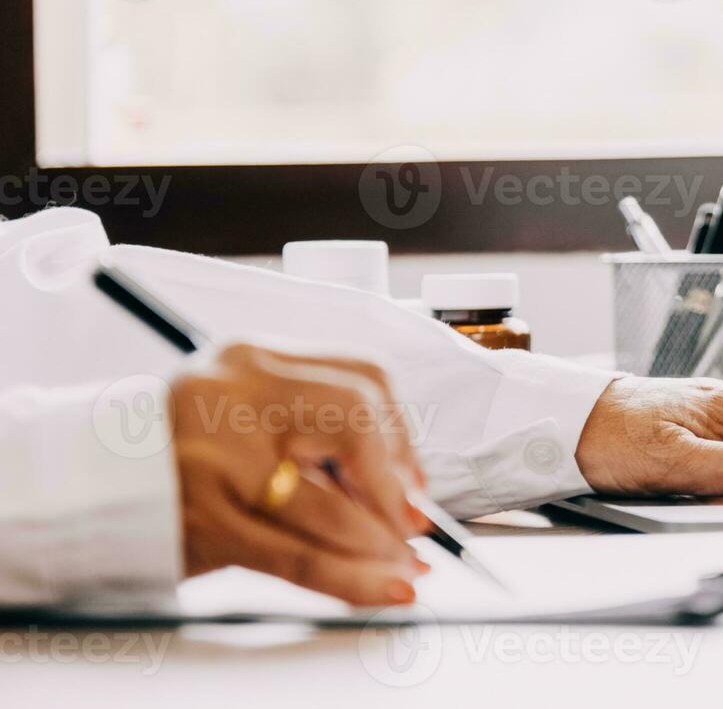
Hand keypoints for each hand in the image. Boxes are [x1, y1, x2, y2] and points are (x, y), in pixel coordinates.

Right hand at [170, 343, 431, 605]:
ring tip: (403, 565)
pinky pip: (297, 557)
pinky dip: (352, 579)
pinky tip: (383, 587)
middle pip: (356, 422)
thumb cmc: (184, 450)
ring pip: (330, 505)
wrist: (84, 481)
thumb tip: (404, 488)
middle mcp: (235, 396)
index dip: (401, 435)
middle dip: (396, 483)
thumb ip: (316, 433)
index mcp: (255, 358)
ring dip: (381, 545)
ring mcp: (217, 459)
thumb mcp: (247, 413)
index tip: (413, 479)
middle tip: (414, 523)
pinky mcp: (205, 521)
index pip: (362, 376)